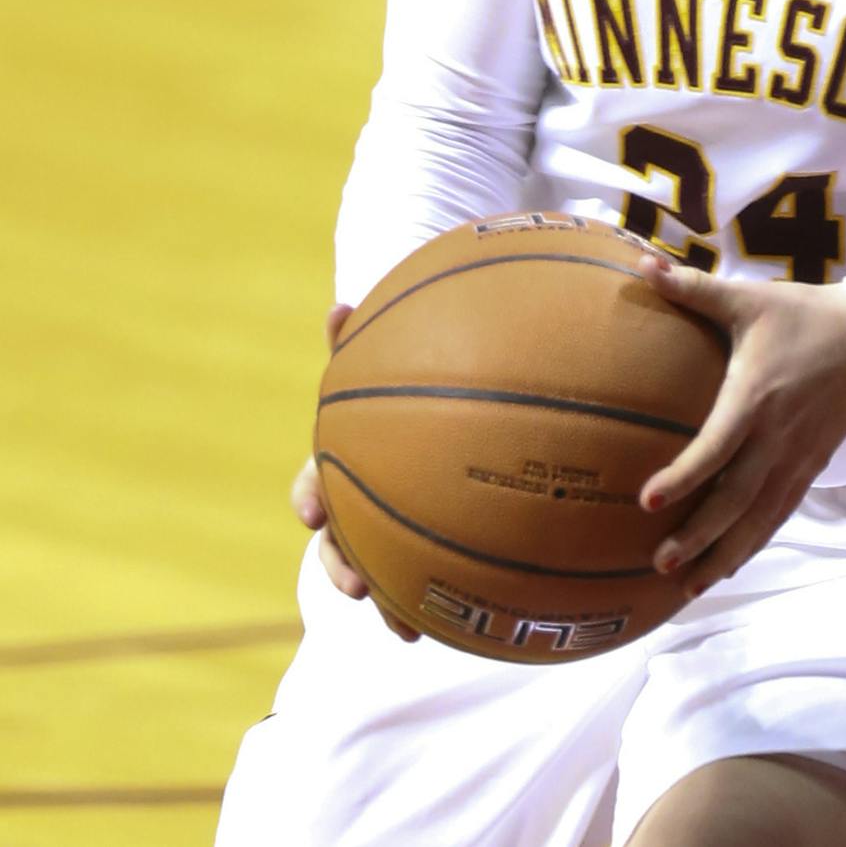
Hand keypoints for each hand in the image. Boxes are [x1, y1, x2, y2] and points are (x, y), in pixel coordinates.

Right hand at [298, 303, 418, 640]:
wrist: (447, 409)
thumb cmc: (407, 378)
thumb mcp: (385, 362)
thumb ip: (358, 342)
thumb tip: (337, 305)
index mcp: (346, 460)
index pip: (314, 483)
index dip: (310, 499)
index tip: (313, 513)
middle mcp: (360, 498)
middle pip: (340, 541)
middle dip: (341, 566)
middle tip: (354, 585)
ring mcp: (388, 524)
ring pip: (379, 569)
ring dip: (386, 600)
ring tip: (404, 628)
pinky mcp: (425, 544)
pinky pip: (422, 579)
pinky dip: (424, 603)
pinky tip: (443, 627)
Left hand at [636, 259, 845, 593]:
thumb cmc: (802, 315)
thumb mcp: (749, 298)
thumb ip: (694, 288)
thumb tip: (640, 265)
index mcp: (756, 397)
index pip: (716, 447)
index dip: (683, 476)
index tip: (646, 501)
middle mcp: (776, 437)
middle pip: (736, 498)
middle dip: (699, 535)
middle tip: (660, 563)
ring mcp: (797, 457)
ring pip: (759, 518)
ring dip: (725, 553)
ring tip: (688, 586)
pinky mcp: (811, 467)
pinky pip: (780, 514)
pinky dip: (753, 544)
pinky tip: (728, 566)